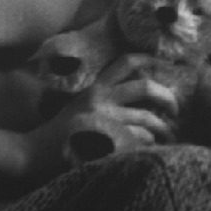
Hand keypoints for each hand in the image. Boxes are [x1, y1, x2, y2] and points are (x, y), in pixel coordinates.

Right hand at [23, 54, 177, 179]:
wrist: (36, 151)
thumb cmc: (62, 131)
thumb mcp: (81, 104)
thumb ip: (105, 97)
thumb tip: (140, 99)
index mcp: (96, 87)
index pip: (126, 63)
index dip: (149, 58)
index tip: (167, 61)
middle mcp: (102, 98)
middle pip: (145, 87)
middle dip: (167, 96)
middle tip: (175, 108)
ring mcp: (105, 120)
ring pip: (147, 119)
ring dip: (162, 129)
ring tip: (165, 137)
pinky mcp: (107, 140)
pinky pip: (140, 140)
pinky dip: (148, 145)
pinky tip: (147, 151)